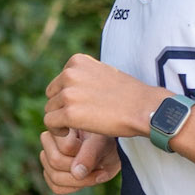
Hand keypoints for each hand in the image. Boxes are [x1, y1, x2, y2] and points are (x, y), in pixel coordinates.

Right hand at [39, 127, 119, 194]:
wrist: (112, 150)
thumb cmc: (107, 140)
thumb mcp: (103, 143)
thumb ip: (90, 154)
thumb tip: (76, 173)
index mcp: (61, 124)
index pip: (65, 146)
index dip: (82, 153)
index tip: (99, 149)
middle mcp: (49, 139)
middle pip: (55, 161)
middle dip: (80, 167)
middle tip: (100, 164)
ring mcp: (48, 157)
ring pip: (54, 177)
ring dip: (79, 180)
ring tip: (96, 173)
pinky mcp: (51, 173)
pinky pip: (56, 188)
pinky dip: (73, 187)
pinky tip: (86, 179)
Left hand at [44, 54, 159, 141]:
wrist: (144, 108)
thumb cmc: (129, 95)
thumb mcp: (104, 73)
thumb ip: (85, 76)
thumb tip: (69, 86)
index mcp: (77, 61)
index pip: (59, 81)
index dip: (68, 97)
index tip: (83, 106)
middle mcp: (70, 73)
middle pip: (52, 95)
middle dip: (62, 108)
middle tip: (79, 119)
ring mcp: (68, 93)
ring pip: (50, 109)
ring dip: (61, 120)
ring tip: (78, 127)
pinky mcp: (69, 113)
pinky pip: (50, 123)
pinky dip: (58, 130)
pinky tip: (70, 133)